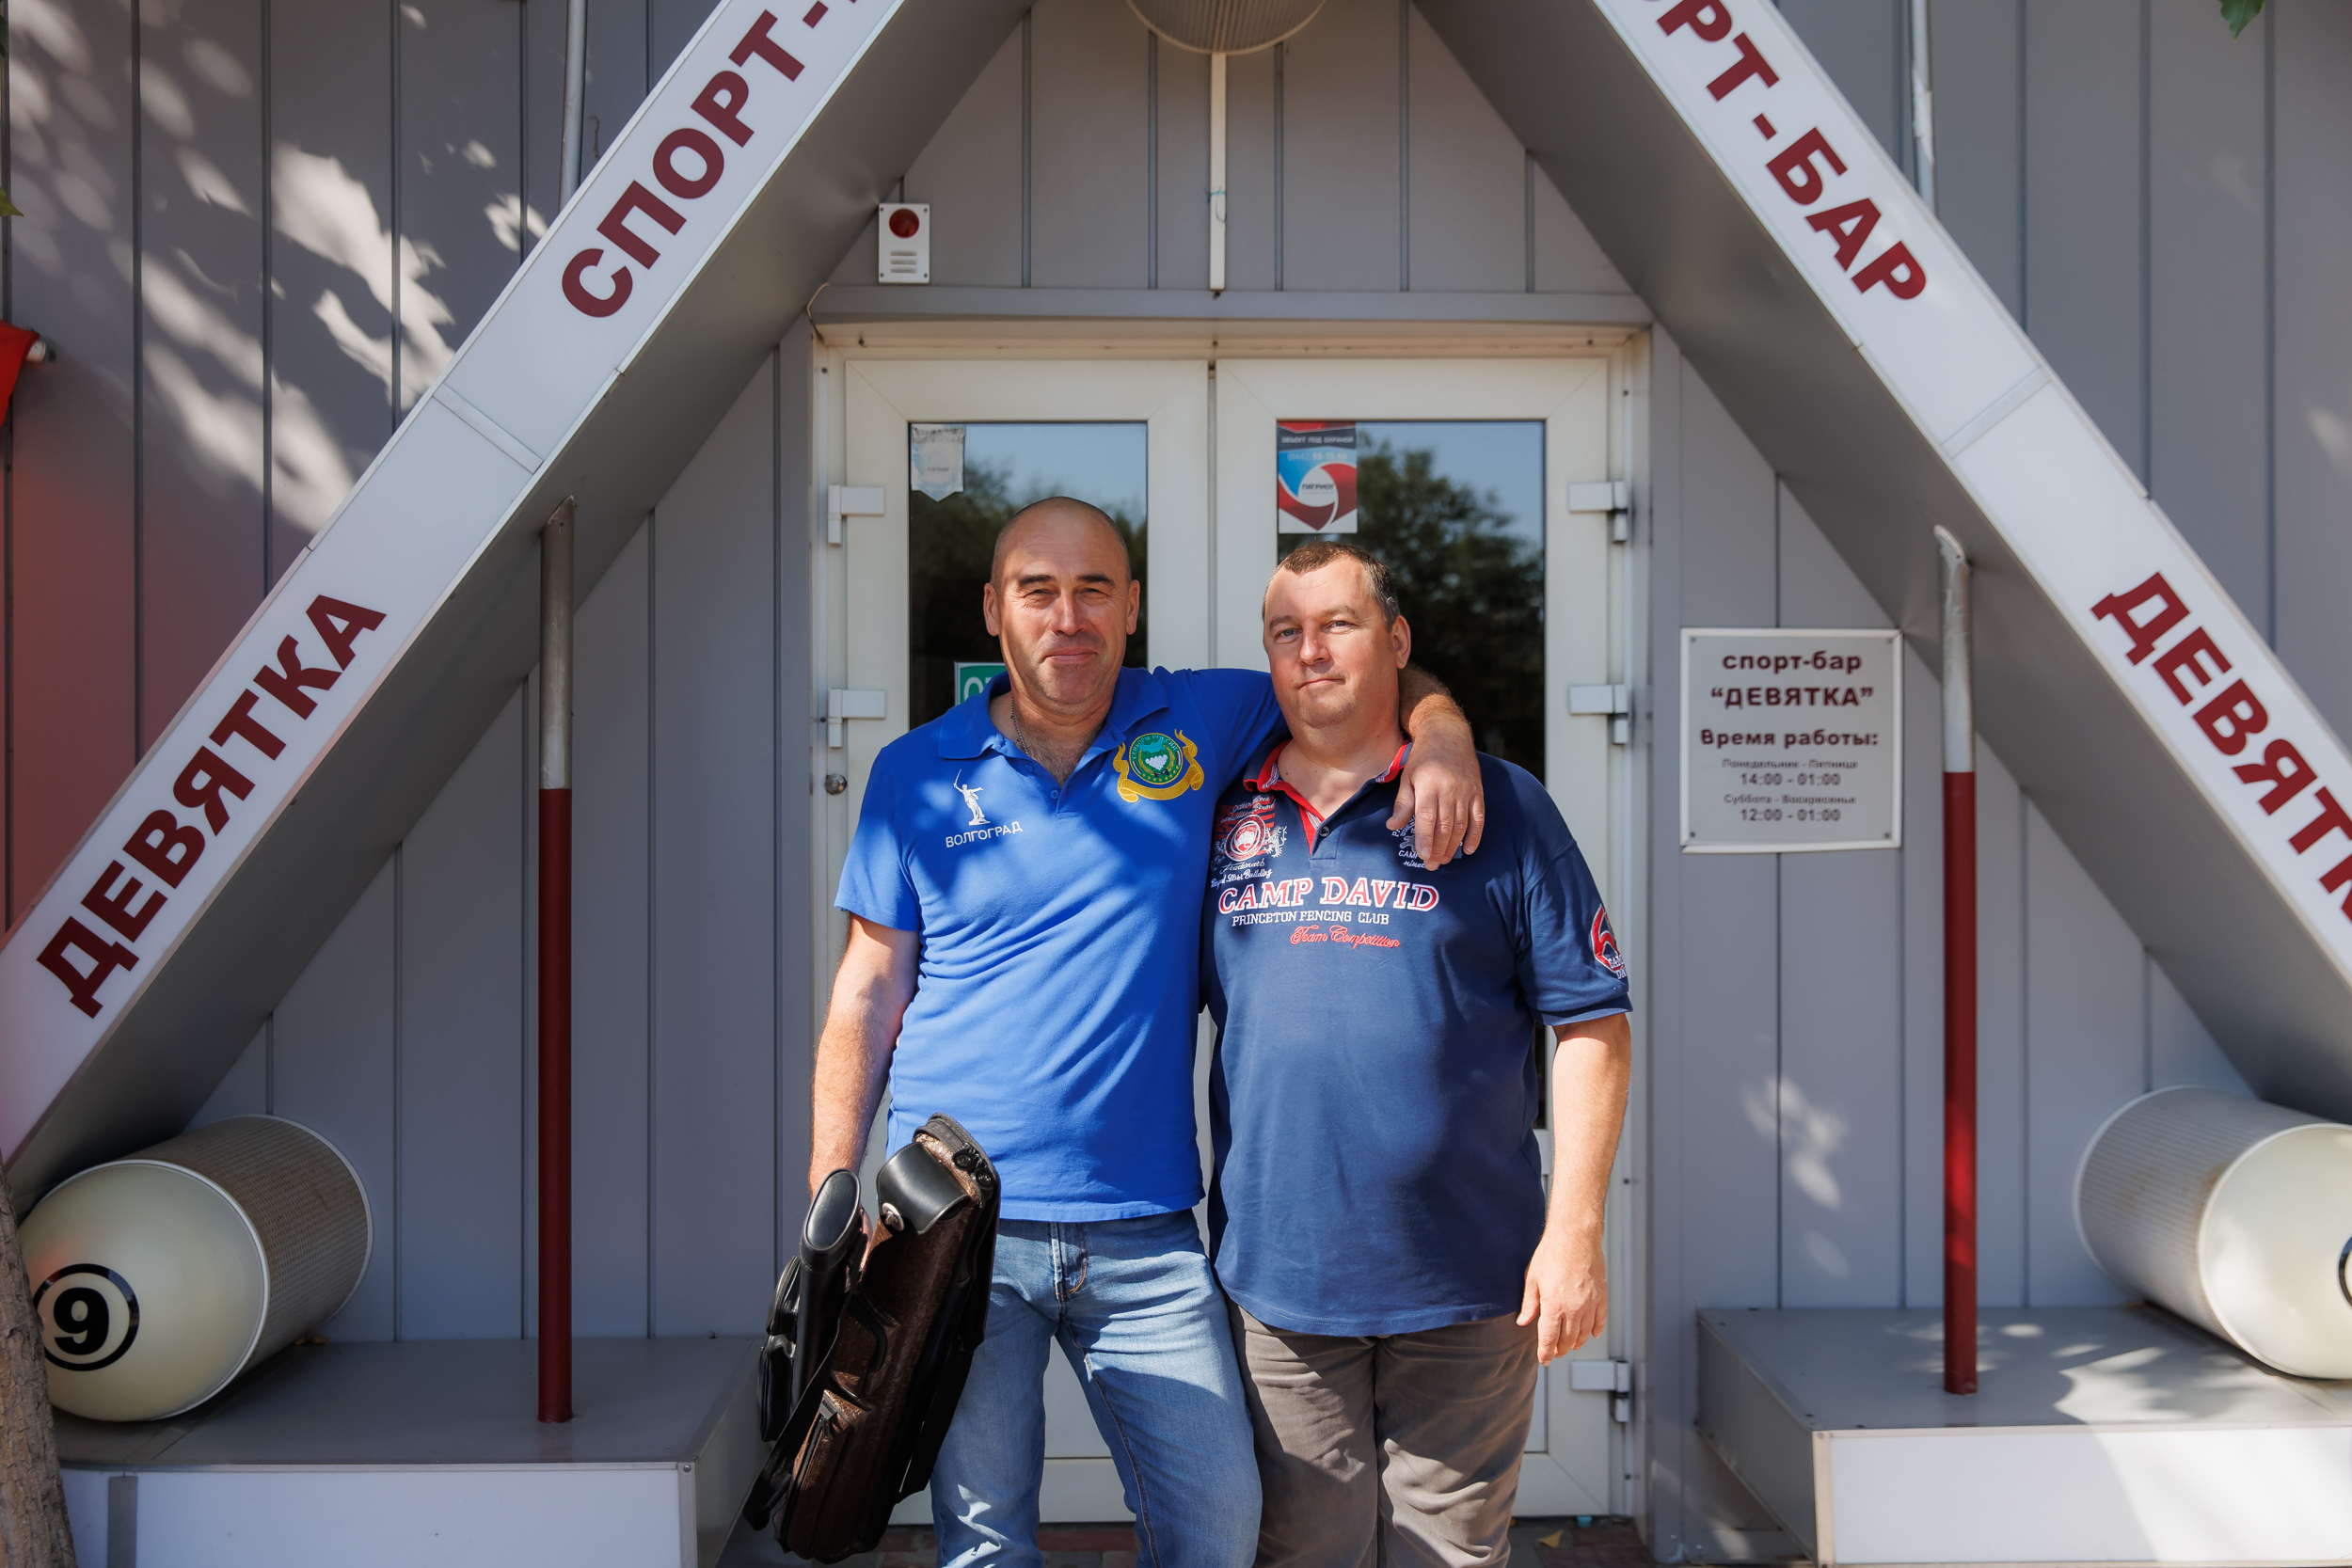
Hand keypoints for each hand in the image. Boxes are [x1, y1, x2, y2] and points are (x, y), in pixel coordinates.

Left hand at [1388, 727, 1485, 865]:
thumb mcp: (1408, 777)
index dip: (1426, 838)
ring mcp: (1466, 790)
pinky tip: (1469, 850)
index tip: (1423, 856)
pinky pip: (1479, 817)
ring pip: (1461, 824)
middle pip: (1445, 825)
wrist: (1448, 734)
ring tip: (1445, 860)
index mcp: (1429, 785)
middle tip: (1432, 866)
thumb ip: (1403, 803)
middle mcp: (1449, 789)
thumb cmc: (1423, 758)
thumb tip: (1392, 826)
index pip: (1427, 817)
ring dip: (1453, 846)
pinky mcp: (1478, 791)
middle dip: (1438, 848)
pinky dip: (1475, 835)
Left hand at [1518, 1229, 1606, 1363]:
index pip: (1549, 1340)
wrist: (1575, 1236)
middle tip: (1555, 1352)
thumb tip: (1523, 1322)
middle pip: (1568, 1340)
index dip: (1545, 1353)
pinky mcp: (1601, 1296)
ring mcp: (1590, 1304)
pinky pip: (1600, 1320)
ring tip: (1571, 1345)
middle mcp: (1574, 1309)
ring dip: (1577, 1343)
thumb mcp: (1533, 1279)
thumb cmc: (1552, 1253)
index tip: (1544, 1360)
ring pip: (1584, 1333)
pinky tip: (1591, 1333)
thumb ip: (1529, 1304)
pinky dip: (1595, 1330)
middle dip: (1560, 1350)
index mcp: (1554, 1306)